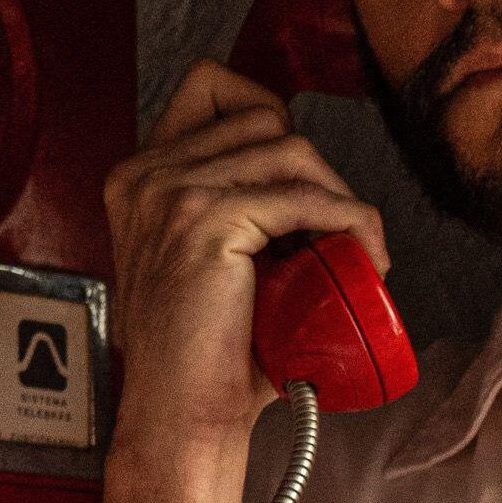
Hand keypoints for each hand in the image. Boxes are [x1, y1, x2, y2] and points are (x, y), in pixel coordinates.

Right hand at [100, 57, 390, 457]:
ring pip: (291, 150)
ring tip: (357, 250)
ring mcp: (171, 194)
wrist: (182, 416)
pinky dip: (349, 221)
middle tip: (340, 229)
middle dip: (318, 168)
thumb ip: (232, 209)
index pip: (210, 85)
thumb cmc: (207, 355)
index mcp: (138, 178)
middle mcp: (146, 176)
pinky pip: (303, 198)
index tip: (303, 173)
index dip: (269, 113)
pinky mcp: (206, 222)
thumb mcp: (209, 261)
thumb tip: (312, 185)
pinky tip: (363, 256)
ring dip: (340, 196)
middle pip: (264, 116)